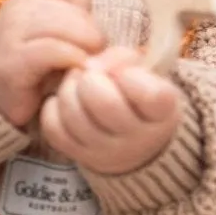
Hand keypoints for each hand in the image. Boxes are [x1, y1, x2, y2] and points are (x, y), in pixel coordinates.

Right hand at [0, 0, 106, 127]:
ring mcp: (11, 31)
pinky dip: (71, 60)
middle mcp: (19, 6)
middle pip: (74, 9)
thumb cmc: (36, 63)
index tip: (81, 35)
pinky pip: (53, 50)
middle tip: (90, 56)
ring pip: (66, 26)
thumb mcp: (61, 35)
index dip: (86, 11)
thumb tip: (128, 43)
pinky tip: (73, 71)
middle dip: (91, 34)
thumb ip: (84, 26)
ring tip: (83, 64)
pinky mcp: (12, 59)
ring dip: (84, 48)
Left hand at [40, 46, 184, 174]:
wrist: (139, 140)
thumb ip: (123, 59)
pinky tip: (65, 103)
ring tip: (76, 84)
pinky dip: (53, 109)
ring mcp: (108, 151)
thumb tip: (90, 64)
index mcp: (162, 113)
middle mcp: (138, 139)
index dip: (131, 76)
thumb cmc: (141, 95)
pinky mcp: (81, 156)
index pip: (150, 95)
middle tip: (90, 74)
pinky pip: (54, 129)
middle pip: (105, 103)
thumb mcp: (145, 71)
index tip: (126, 74)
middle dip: (91, 79)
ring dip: (68, 90)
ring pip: (73, 115)